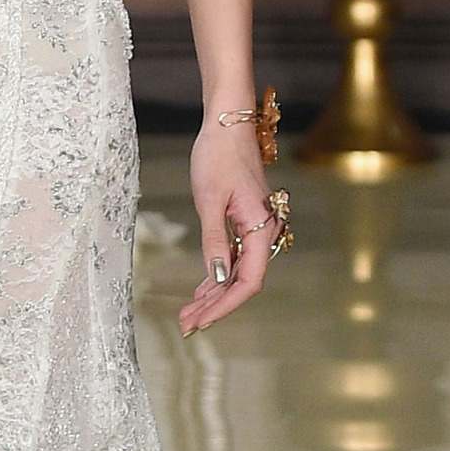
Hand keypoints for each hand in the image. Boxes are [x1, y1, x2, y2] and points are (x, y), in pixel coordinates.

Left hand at [179, 118, 278, 335]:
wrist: (227, 124)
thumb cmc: (218, 156)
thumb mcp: (210, 200)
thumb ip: (214, 241)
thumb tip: (216, 278)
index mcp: (260, 228)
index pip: (249, 281)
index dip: (225, 305)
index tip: (201, 321)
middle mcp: (264, 233)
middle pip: (242, 282)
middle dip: (214, 306)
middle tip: (186, 326)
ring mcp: (255, 229)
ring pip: (237, 273)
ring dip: (213, 295)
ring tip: (187, 315)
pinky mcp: (244, 223)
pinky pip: (234, 259)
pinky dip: (216, 277)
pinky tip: (200, 292)